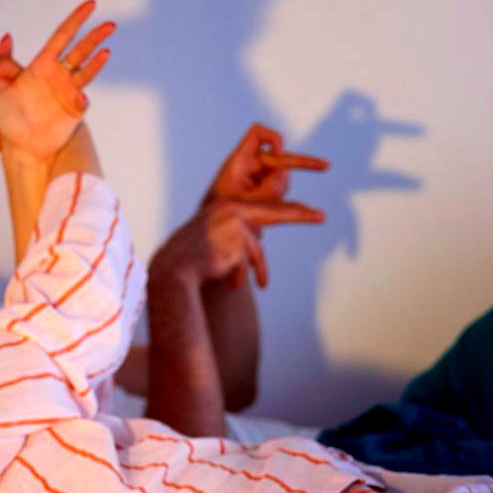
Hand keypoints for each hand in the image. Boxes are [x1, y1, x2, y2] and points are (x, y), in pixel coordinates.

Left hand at [0, 0, 113, 159]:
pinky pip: (82, 100)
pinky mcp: (74, 110)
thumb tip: (2, 42)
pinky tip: (79, 95)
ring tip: (105, 52)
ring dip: (97, 62)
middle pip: (81, 50)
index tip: (91, 4)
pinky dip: (82, 97)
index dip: (76, 19)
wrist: (21, 147)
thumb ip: (0, 67)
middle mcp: (59, 75)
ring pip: (87, 72)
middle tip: (110, 25)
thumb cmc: (9, 119)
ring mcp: (69, 92)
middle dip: (95, 37)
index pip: (63, 36)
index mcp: (42, 65)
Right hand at [150, 197, 323, 292]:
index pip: (263, 208)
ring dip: (259, 269)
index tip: (309, 211)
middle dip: (298, 215)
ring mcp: (234, 227)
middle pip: (272, 215)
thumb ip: (235, 238)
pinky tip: (235, 285)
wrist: (172, 270)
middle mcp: (232, 212)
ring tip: (263, 284)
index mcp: (225, 207)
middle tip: (320, 215)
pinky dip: (241, 275)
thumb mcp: (213, 243)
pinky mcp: (236, 244)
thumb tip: (254, 244)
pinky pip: (247, 263)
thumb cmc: (189, 259)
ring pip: (256, 250)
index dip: (288, 210)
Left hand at [204, 123, 327, 204]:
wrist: (211, 231)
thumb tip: (285, 177)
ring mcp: (257, 179)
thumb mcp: (244, 203)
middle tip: (325, 166)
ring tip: (261, 210)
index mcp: (239, 161)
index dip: (272, 138)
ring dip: (279, 193)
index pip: (257, 134)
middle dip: (303, 164)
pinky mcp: (262, 192)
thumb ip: (268, 189)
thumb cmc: (220, 214)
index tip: (280, 151)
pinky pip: (280, 192)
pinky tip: (301, 216)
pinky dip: (284, 203)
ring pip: (282, 179)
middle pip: (281, 159)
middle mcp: (249, 166)